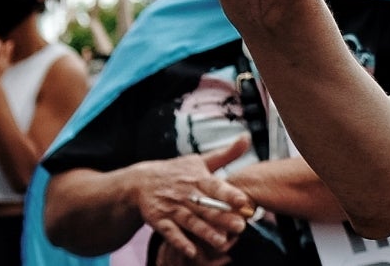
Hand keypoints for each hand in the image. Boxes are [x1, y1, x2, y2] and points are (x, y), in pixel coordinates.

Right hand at [128, 135, 255, 261]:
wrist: (142, 181)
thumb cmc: (178, 172)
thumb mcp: (200, 160)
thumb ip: (226, 154)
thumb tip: (247, 138)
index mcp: (198, 178)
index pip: (215, 186)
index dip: (229, 193)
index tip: (243, 200)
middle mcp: (186, 193)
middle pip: (206, 207)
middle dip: (222, 218)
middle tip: (240, 226)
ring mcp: (172, 208)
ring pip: (191, 221)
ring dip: (205, 232)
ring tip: (221, 242)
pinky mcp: (159, 221)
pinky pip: (170, 233)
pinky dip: (180, 242)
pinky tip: (192, 252)